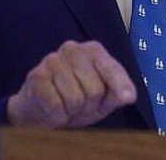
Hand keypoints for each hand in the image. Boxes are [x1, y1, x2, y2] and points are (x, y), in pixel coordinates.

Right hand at [6, 40, 136, 127]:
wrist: (39, 109)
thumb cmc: (75, 99)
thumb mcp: (102, 99)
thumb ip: (117, 94)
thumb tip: (129, 96)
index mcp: (93, 50)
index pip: (111, 69)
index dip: (120, 85)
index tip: (129, 98)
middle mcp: (72, 49)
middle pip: (94, 89)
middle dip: (89, 106)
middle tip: (81, 106)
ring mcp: (52, 60)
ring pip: (75, 99)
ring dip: (72, 111)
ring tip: (67, 106)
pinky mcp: (36, 76)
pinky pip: (56, 105)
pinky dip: (58, 115)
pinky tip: (54, 109)